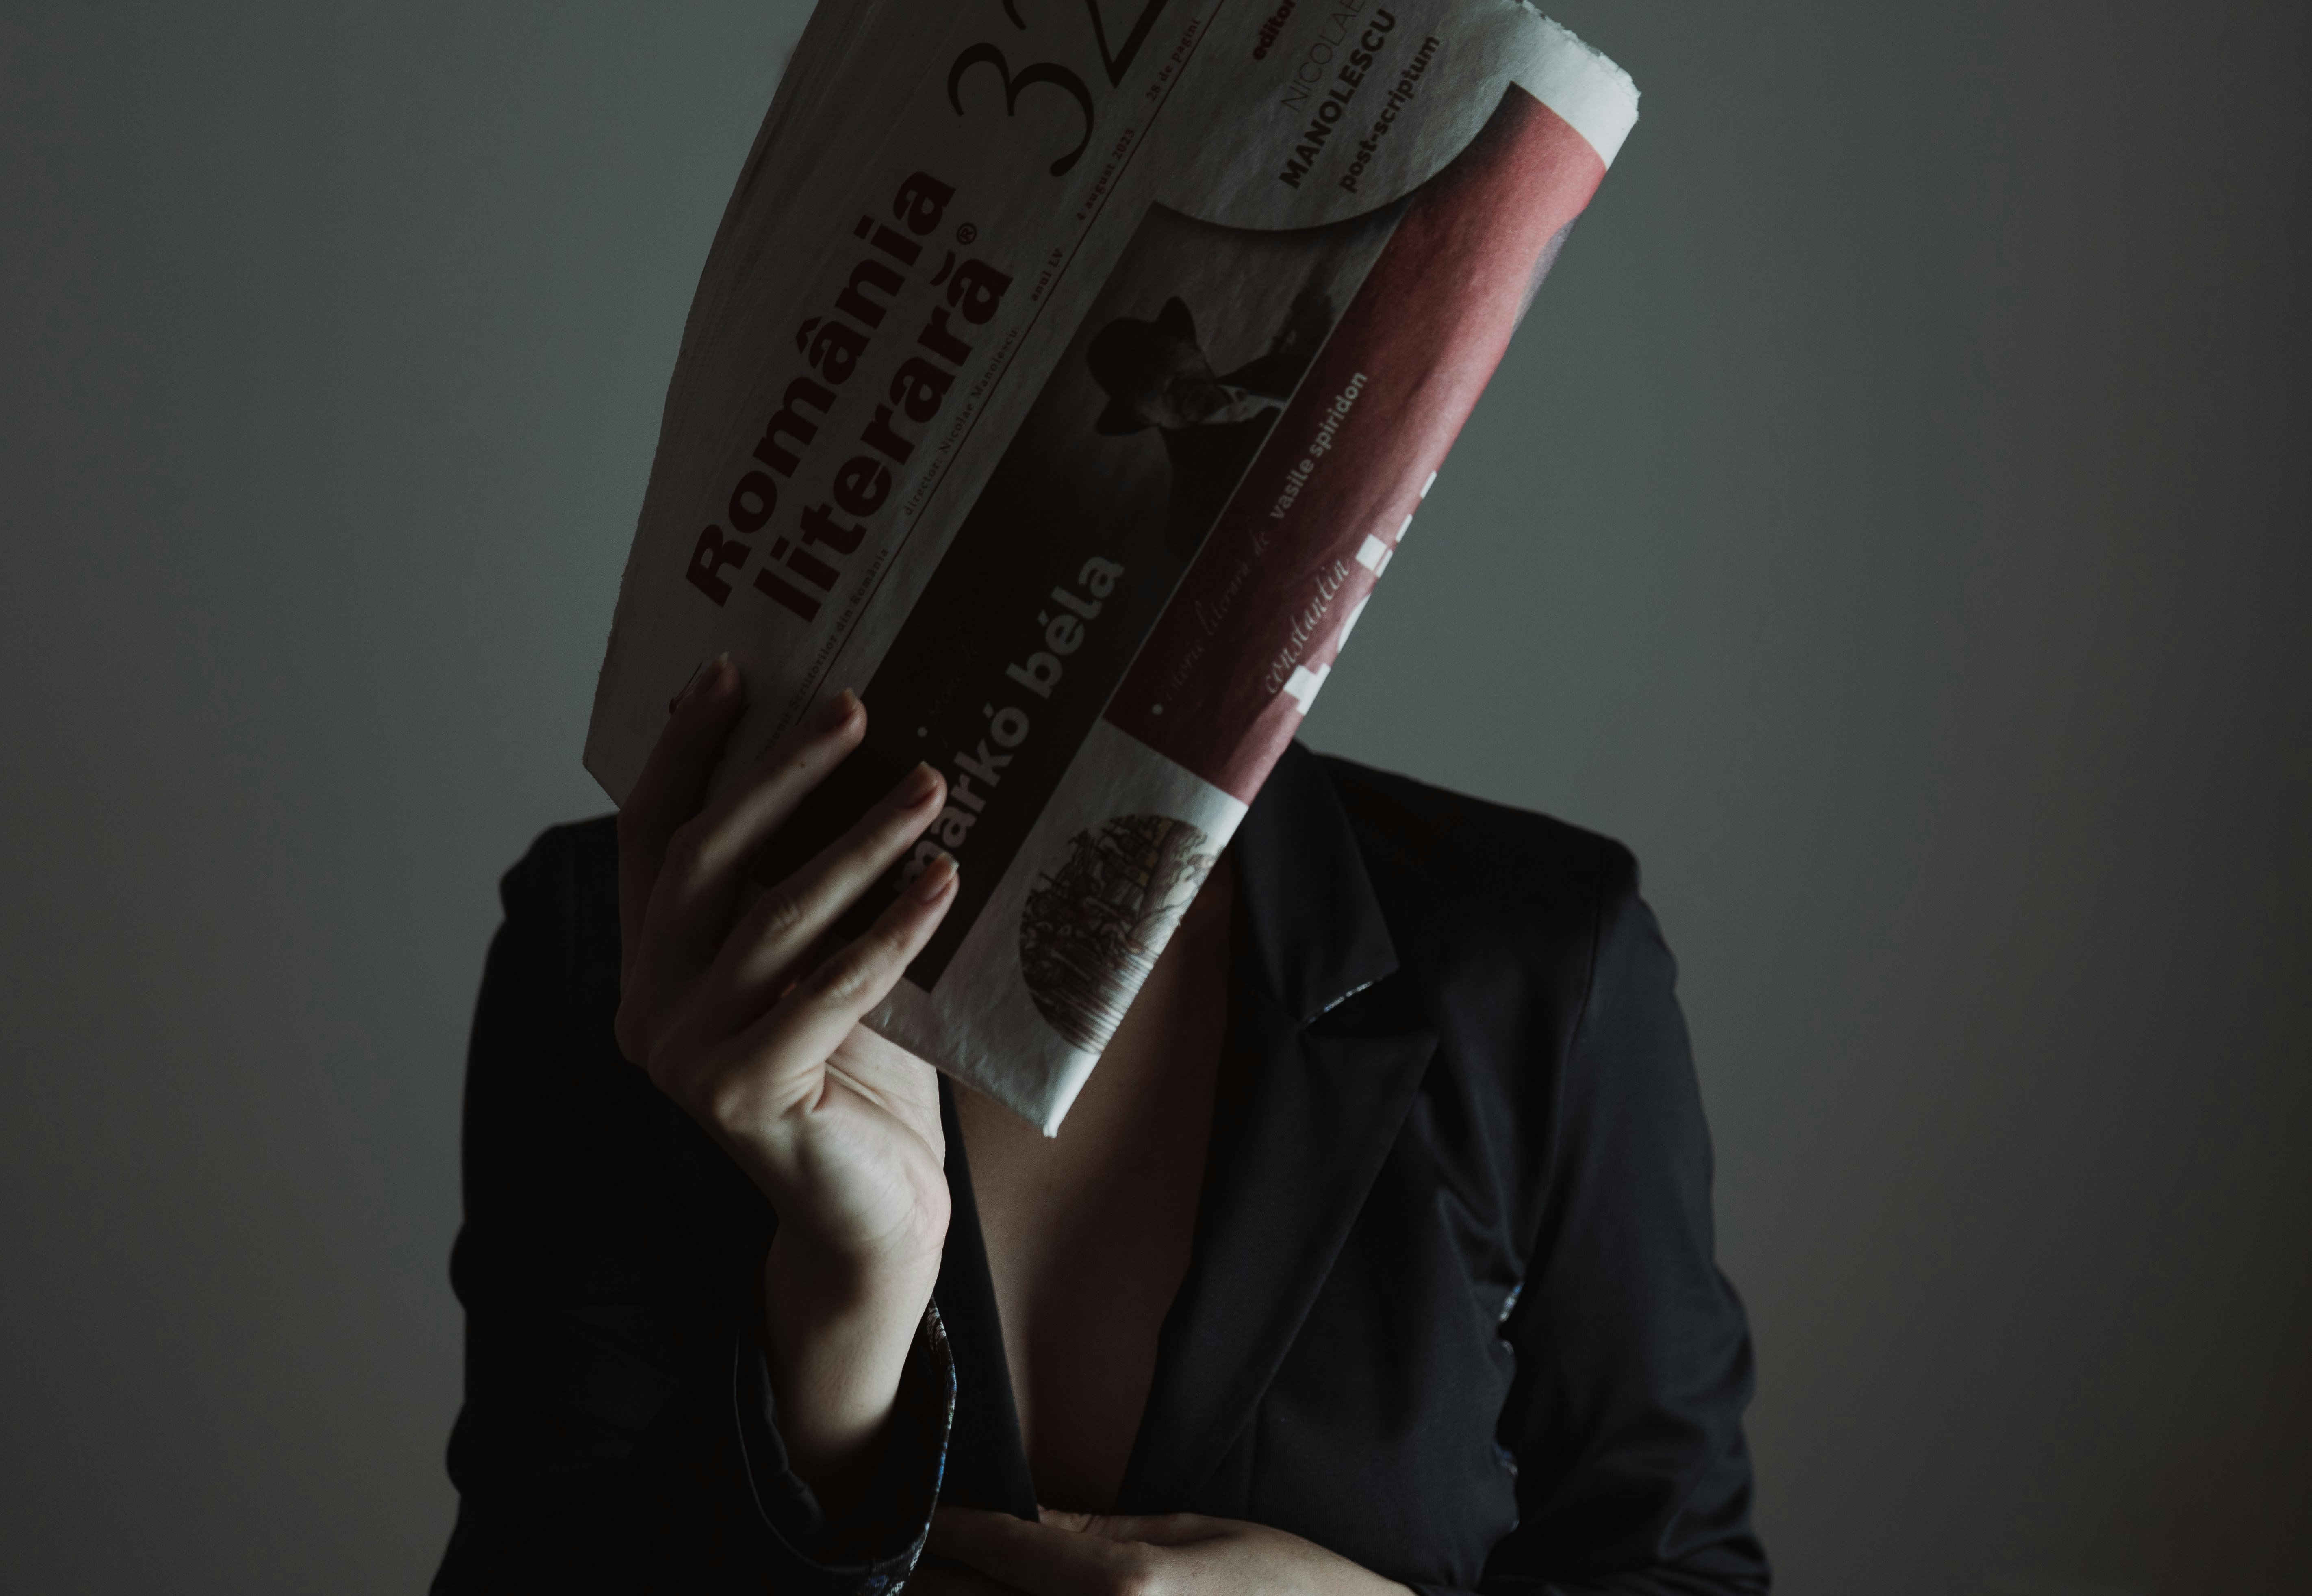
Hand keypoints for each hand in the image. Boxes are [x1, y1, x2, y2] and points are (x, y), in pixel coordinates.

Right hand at [613, 657, 958, 1507]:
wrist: (877, 1219)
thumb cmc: (867, 1084)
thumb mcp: (833, 967)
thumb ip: (820, 894)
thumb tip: (874, 764)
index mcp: (653, 967)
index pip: (653, 838)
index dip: (685, 752)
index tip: (732, 670)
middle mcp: (644, 1006)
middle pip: (705, 859)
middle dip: (781, 775)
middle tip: (857, 707)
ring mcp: (678, 1055)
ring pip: (772, 917)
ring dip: (858, 841)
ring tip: (932, 785)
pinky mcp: (733, 1095)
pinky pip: (826, 989)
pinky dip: (890, 931)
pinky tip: (944, 882)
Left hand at [920, 1506, 1414, 1594]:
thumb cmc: (1285, 1585)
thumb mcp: (1193, 1533)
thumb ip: (1094, 1531)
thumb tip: (1019, 1517)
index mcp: (1117, 1587)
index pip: (997, 1549)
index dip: (945, 1529)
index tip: (917, 1515)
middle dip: (930, 1582)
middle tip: (904, 1558)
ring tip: (937, 1589)